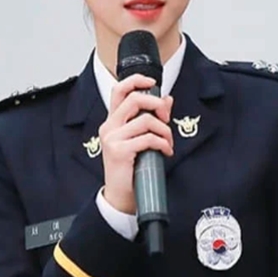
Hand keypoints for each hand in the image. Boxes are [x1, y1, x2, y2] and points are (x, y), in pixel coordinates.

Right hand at [99, 74, 173, 213]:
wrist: (120, 195)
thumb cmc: (130, 168)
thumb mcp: (141, 140)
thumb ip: (152, 118)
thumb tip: (167, 100)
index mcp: (113, 121)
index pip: (119, 90)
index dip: (136, 80)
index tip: (152, 82)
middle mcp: (109, 127)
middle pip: (134, 99)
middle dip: (157, 105)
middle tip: (166, 117)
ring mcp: (113, 138)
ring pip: (145, 120)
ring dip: (164, 131)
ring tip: (167, 142)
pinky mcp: (119, 151)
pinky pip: (148, 139)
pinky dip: (162, 143)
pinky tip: (165, 151)